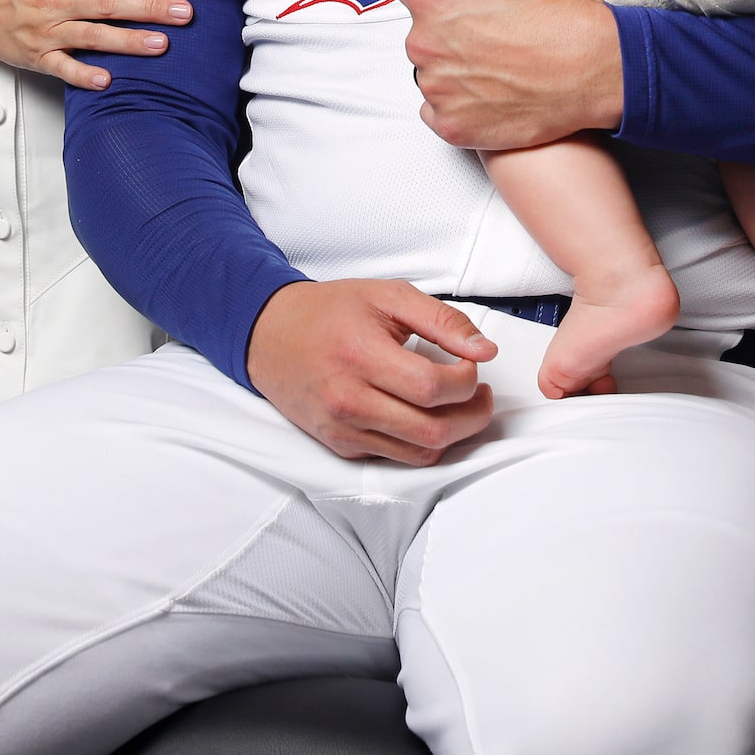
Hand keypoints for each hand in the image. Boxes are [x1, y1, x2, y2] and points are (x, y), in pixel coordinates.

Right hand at [0, 0, 190, 88]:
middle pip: (108, 3)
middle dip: (148, 7)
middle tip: (184, 12)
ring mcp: (44, 30)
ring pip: (92, 36)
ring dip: (128, 41)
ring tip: (161, 44)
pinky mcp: (34, 55)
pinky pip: (61, 67)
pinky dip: (82, 74)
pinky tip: (107, 80)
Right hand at [247, 279, 498, 464]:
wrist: (269, 334)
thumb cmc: (331, 311)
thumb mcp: (388, 296)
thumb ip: (442, 320)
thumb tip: (485, 351)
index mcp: (362, 356)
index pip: (433, 388)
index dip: (467, 380)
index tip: (470, 364)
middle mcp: (350, 400)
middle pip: (433, 430)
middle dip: (473, 415)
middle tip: (482, 395)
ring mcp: (343, 429)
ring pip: (419, 452)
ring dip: (453, 434)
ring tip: (460, 407)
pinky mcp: (340, 446)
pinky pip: (396, 458)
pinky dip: (421, 443)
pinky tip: (425, 416)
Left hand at [395, 0, 624, 148]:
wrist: (590, 69)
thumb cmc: (559, 16)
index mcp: (434, 0)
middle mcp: (425, 44)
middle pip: (420, 33)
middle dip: (443, 31)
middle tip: (483, 36)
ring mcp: (437, 89)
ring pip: (431, 74)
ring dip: (451, 70)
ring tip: (494, 69)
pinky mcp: (452, 125)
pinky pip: (436, 112)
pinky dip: (455, 106)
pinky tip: (487, 97)